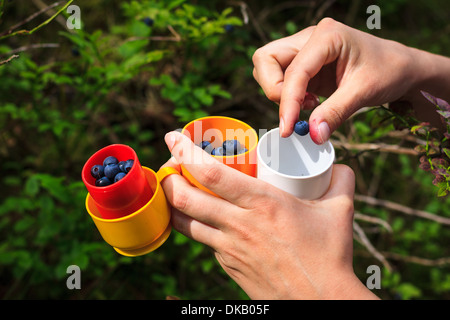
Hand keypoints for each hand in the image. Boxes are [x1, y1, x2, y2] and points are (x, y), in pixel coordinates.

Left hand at [160, 131, 377, 298]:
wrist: (320, 300)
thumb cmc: (329, 256)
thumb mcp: (339, 210)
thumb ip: (340, 180)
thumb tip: (336, 165)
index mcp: (261, 203)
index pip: (210, 173)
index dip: (184, 152)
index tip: (172, 138)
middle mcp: (238, 224)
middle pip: (184, 198)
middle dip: (169, 177)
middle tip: (171, 164)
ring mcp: (228, 248)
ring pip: (184, 222)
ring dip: (174, 203)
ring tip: (177, 189)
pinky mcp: (227, 265)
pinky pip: (203, 240)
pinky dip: (196, 224)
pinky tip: (205, 217)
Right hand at [252, 17, 444, 143]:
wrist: (401, 69)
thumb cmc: (389, 71)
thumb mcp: (364, 92)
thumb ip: (335, 113)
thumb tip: (313, 135)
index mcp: (327, 36)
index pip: (294, 70)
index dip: (287, 100)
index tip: (288, 128)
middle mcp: (310, 39)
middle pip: (267, 60)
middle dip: (274, 89)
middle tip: (295, 110)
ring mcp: (305, 51)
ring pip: (268, 68)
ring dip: (280, 92)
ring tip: (309, 104)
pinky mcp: (305, 66)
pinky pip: (282, 79)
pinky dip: (289, 96)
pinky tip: (312, 103)